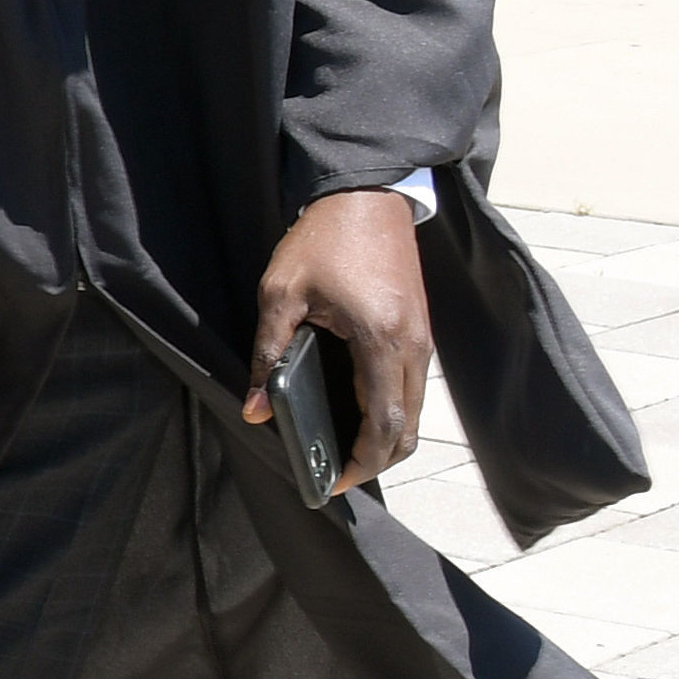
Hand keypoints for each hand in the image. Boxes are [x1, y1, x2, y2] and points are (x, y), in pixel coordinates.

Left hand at [249, 187, 433, 496]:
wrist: (366, 195)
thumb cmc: (322, 240)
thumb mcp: (280, 295)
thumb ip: (269, 355)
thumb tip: (257, 409)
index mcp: (381, 339)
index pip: (383, 422)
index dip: (361, 461)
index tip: (333, 483)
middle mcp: (412, 345)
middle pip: (408, 426)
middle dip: (376, 460)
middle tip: (335, 477)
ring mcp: (421, 337)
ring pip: (415, 409)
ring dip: (387, 438)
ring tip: (343, 453)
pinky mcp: (419, 329)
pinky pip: (412, 385)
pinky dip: (393, 411)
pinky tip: (358, 416)